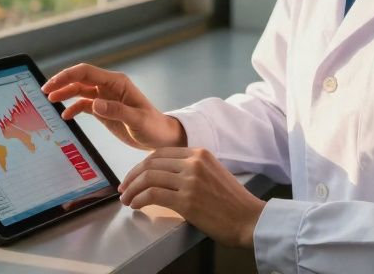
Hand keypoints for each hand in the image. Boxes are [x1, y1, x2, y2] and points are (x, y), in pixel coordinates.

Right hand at [41, 63, 185, 149]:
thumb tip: (95, 103)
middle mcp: (109, 87)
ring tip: (50, 100)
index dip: (67, 75)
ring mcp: (105, 97)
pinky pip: (84, 105)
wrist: (161, 137)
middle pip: (80, 79)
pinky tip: (65, 116)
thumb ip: (117, 111)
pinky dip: (73, 108)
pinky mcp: (104, 109)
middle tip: (45, 91)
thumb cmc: (153, 126)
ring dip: (65, 93)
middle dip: (62, 83)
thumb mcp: (137, 120)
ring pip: (80, 90)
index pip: (87, 72)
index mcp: (117, 83)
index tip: (52, 84)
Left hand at [118, 147, 266, 248]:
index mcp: (199, 153)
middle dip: (132, 177)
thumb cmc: (232, 202)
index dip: (141, 165)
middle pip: (150, 164)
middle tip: (124, 189)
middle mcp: (193, 163)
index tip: (133, 177)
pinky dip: (139, 199)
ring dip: (132, 190)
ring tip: (127, 200)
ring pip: (148, 178)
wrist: (249, 220)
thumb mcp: (212, 173)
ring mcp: (190, 181)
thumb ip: (191, 169)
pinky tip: (136, 205)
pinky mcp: (187, 201)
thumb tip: (163, 175)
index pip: (160, 154)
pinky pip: (153, 195)